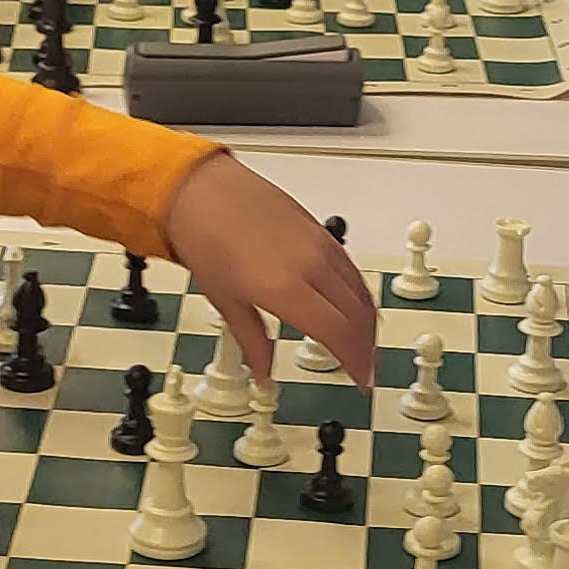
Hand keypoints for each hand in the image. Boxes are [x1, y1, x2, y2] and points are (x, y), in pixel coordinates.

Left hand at [163, 154, 379, 386]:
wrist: (200, 190)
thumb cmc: (205, 236)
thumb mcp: (226, 301)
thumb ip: (253, 343)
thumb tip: (264, 373)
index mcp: (284, 288)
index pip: (338, 333)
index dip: (355, 362)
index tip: (360, 378)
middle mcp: (309, 264)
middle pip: (357, 315)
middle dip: (365, 347)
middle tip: (363, 368)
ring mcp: (318, 244)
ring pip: (360, 291)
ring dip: (367, 322)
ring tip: (362, 343)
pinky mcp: (319, 230)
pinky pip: (352, 269)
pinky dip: (359, 294)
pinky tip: (354, 305)